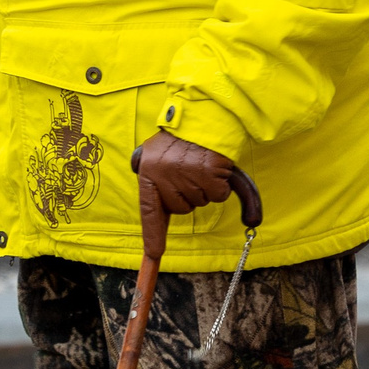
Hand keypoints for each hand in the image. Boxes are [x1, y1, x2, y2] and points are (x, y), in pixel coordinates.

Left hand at [129, 132, 256, 259]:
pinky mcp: (208, 172)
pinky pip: (217, 195)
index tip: (155, 255)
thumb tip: (154, 215)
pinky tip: (215, 167)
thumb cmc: (183, 139)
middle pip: (180, 208)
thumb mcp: (157, 154)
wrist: (206, 113)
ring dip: (204, 188)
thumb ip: (154, 180)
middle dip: (188, 195)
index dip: (153, 235)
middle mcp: (163, 174)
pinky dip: (220, 186)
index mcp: (148, 170)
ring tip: (201, 164)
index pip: (150, 210)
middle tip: (190, 172)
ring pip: (200, 201)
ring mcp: (185, 174)